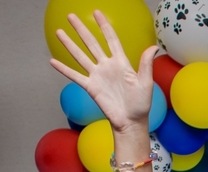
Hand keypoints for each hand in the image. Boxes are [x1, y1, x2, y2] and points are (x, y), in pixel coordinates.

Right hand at [50, 10, 155, 133]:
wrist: (130, 122)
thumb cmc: (141, 104)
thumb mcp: (145, 83)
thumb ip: (146, 64)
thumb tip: (154, 47)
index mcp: (121, 63)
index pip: (111, 40)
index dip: (104, 26)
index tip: (96, 13)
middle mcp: (107, 66)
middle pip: (91, 43)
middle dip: (81, 30)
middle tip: (70, 16)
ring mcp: (97, 76)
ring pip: (80, 56)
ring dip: (69, 44)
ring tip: (59, 32)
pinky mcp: (90, 87)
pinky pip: (75, 76)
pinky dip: (64, 69)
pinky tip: (52, 61)